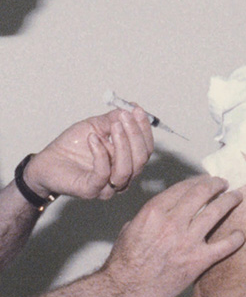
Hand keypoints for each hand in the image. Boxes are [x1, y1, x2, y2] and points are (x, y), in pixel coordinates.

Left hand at [23, 108, 153, 200]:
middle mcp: (122, 176)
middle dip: (135, 135)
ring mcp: (108, 186)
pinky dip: (100, 153)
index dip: (144, 129)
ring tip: (113, 125)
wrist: (47, 161)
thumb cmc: (72, 145)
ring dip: (122, 144)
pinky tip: (92, 138)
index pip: (146, 148)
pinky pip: (103, 174)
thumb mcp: (96, 125)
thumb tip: (131, 106)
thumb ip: (115, 118)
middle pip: (141, 159)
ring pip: (127, 169)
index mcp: (127, 161)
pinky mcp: (92, 190)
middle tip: (125, 117)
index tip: (137, 110)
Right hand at [100, 175, 243, 296]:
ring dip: (229, 201)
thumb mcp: (131, 227)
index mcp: (154, 211)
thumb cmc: (125, 261)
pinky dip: (235, 239)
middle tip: (224, 184)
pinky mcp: (197, 261)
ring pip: (216, 212)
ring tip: (236, 197)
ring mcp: (187, 241)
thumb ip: (150, 215)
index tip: (205, 180)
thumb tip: (164, 209)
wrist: (125, 289)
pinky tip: (240, 235)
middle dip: (216, 185)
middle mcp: (172, 222)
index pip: (184, 187)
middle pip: (202, 193)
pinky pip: (224, 246)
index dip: (198, 181)